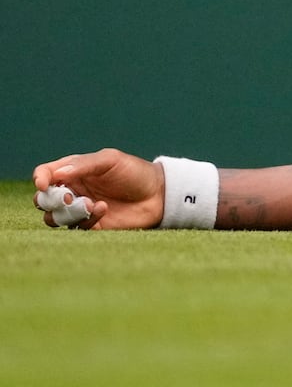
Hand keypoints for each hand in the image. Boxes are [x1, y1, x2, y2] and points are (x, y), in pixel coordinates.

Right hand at [33, 150, 165, 230]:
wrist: (157, 194)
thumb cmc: (134, 172)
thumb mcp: (110, 160)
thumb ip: (84, 164)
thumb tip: (56, 174)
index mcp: (74, 170)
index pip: (45, 173)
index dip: (39, 179)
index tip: (43, 184)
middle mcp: (72, 190)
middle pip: (43, 199)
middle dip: (50, 200)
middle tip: (69, 198)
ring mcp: (79, 209)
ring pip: (54, 217)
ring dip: (67, 212)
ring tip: (90, 204)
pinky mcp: (89, 225)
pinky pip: (75, 226)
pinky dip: (86, 218)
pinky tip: (103, 208)